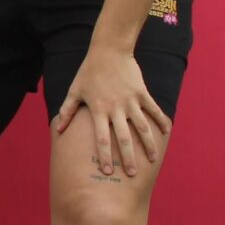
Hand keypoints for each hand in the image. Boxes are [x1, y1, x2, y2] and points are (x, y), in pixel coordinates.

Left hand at [54, 43, 171, 177]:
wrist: (108, 50)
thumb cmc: (88, 72)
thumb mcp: (74, 91)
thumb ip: (67, 111)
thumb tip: (59, 129)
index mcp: (98, 110)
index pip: (101, 138)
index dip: (104, 155)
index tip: (106, 171)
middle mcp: (115, 108)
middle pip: (124, 138)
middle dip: (128, 158)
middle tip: (131, 174)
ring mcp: (130, 101)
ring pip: (142, 127)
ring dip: (149, 145)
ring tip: (152, 159)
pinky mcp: (142, 93)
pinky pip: (154, 110)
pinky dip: (161, 122)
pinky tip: (166, 134)